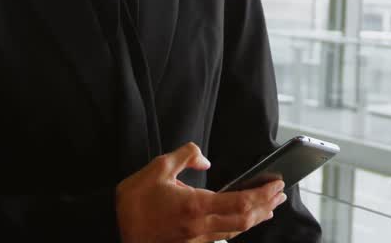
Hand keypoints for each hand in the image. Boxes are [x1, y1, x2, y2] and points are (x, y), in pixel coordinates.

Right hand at [116, 142, 286, 242]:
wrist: (111, 227)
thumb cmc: (133, 200)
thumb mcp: (158, 168)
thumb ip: (186, 156)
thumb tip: (205, 159)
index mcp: (195, 206)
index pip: (240, 202)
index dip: (263, 194)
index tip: (277, 185)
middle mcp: (199, 228)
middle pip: (244, 221)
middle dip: (266, 207)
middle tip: (280, 195)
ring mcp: (194, 242)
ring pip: (234, 233)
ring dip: (254, 219)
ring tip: (267, 206)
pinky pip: (219, 239)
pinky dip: (235, 229)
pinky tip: (241, 222)